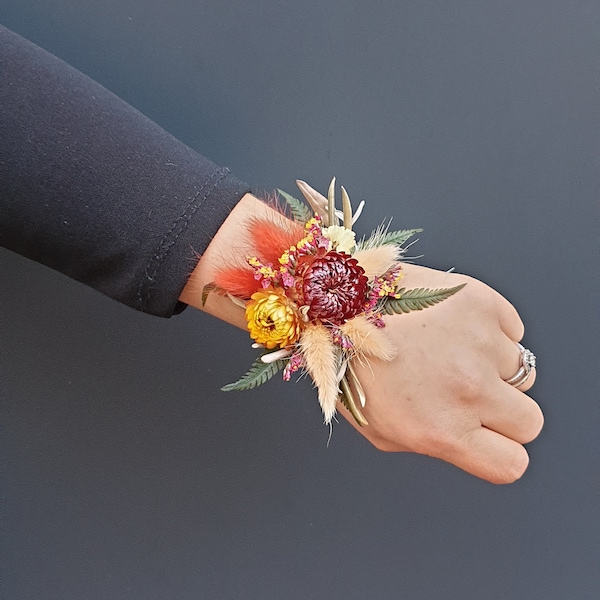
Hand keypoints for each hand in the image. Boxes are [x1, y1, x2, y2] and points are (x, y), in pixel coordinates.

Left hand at [343, 263, 542, 483]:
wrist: (337, 303)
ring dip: (494, 367)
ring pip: (522, 372)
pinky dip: (493, 332)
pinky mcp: (482, 303)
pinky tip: (454, 326)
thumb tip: (467, 440)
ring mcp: (480, 343)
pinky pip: (513, 331)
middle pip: (529, 421)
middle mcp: (468, 389)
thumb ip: (431, 443)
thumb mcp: (379, 427)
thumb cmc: (350, 363)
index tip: (488, 437)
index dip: (500, 452)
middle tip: (471, 393)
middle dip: (505, 413)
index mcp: (442, 429)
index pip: (511, 464)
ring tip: (449, 350)